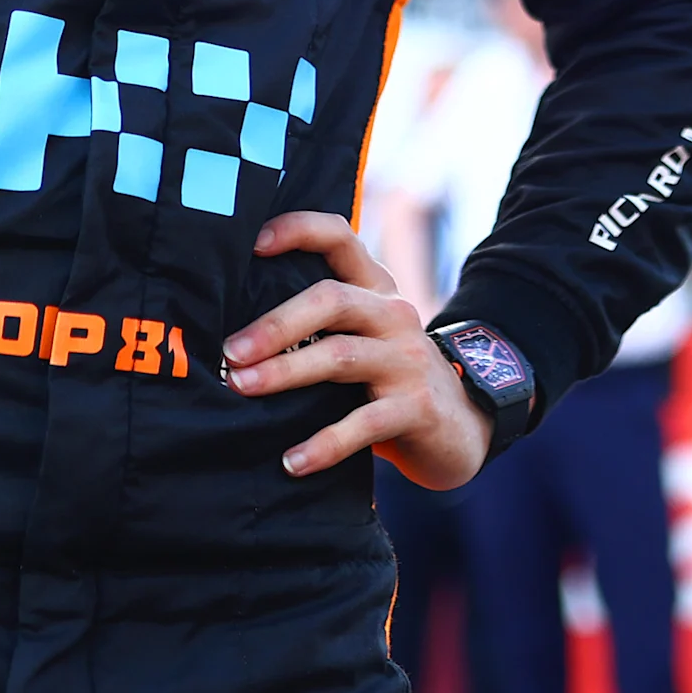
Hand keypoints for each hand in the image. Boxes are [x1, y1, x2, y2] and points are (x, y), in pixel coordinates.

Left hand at [222, 211, 491, 488]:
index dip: (298, 230)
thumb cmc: (388, 378)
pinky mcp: (416, 408)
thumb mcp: (364, 337)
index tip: (253, 243)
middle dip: (275, 324)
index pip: (340, 238)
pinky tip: (292, 462)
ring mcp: (408, 360)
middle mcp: (394, 315)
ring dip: (285, 372)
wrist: (461, 426)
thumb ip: (320, 324)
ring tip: (241, 389)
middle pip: (332, 299)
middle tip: (230, 352)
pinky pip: (363, 424)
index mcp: (376, 290)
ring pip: (340, 356)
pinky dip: (324, 444)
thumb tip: (233, 334)